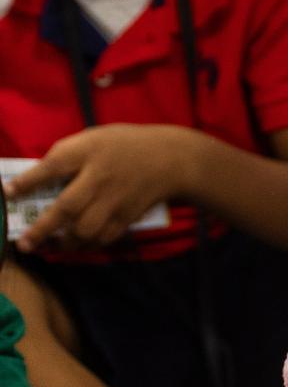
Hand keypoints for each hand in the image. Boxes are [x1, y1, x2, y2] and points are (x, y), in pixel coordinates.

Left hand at [6, 124, 202, 251]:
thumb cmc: (124, 145)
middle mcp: (100, 177)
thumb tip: (36, 180)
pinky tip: (75, 246)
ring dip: (64, 243)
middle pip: (67, 207)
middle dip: (42, 228)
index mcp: (88, 151)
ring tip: (48, 247)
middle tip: (23, 243)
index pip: (52, 167)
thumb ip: (66, 156)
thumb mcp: (93, 139)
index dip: (27, 182)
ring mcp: (116, 199)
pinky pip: (105, 237)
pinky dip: (87, 245)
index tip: (7, 193)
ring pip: (86, 229)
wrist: (171, 159)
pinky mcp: (128, 215)